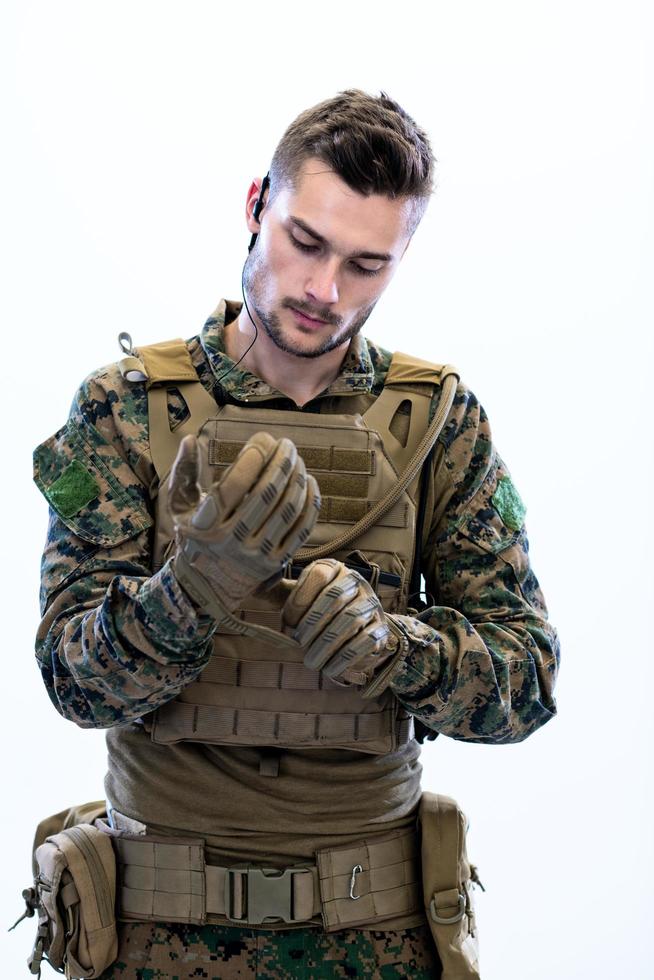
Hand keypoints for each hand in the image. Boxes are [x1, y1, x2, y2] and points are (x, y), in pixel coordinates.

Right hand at [169, 431, 319, 613]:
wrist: (204, 587)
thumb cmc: (193, 536)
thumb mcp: (178, 507)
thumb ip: (184, 472)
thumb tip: (189, 439)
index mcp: (207, 522)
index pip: (236, 483)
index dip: (254, 455)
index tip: (263, 438)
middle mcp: (233, 539)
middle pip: (267, 493)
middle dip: (282, 462)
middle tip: (287, 444)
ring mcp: (257, 553)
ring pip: (287, 509)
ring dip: (297, 478)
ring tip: (298, 460)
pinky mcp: (275, 563)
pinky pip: (301, 529)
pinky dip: (310, 503)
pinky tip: (309, 483)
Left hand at [282, 558, 404, 691]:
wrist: (358, 625)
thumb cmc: (318, 610)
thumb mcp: (298, 595)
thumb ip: (276, 590)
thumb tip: (249, 582)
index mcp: (332, 568)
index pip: (318, 576)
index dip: (299, 601)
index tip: (288, 622)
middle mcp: (355, 581)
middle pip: (334, 599)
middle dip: (312, 626)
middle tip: (300, 646)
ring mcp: (371, 604)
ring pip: (350, 621)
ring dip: (327, 645)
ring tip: (312, 662)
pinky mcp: (381, 628)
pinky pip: (366, 641)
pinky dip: (346, 657)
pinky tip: (331, 668)